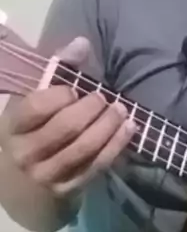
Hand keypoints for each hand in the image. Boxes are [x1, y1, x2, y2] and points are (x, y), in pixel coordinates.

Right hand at [4, 38, 134, 198]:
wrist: (27, 174)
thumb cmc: (35, 125)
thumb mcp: (37, 95)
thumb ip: (59, 67)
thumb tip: (82, 43)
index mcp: (12, 125)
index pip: (37, 107)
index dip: (61, 94)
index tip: (76, 89)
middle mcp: (24, 153)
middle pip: (66, 128)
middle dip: (92, 109)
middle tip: (105, 97)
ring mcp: (45, 174)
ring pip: (84, 148)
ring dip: (108, 126)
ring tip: (122, 110)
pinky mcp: (66, 189)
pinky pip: (96, 165)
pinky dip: (116, 145)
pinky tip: (129, 128)